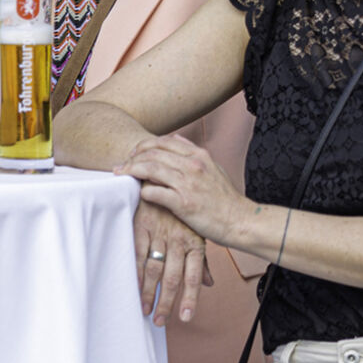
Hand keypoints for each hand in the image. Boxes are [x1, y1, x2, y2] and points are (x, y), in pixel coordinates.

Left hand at [118, 134, 248, 246]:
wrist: (241, 221)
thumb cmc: (226, 199)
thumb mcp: (214, 168)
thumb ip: (193, 154)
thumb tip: (175, 140)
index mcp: (199, 155)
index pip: (163, 142)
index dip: (144, 146)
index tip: (134, 153)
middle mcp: (192, 165)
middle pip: (152, 153)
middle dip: (132, 157)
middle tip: (122, 165)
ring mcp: (188, 184)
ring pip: (150, 169)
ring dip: (132, 171)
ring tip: (122, 175)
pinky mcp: (184, 203)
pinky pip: (155, 192)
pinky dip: (143, 191)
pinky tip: (139, 194)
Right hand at [130, 198, 211, 326]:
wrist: (160, 175)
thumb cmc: (179, 207)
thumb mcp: (196, 231)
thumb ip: (201, 259)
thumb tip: (209, 283)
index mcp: (194, 241)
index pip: (193, 276)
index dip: (190, 298)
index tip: (186, 318)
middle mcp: (177, 239)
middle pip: (172, 278)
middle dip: (165, 302)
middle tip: (159, 321)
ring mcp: (159, 233)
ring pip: (154, 269)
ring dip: (148, 292)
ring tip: (144, 310)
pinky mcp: (141, 225)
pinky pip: (138, 253)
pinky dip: (135, 272)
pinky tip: (133, 286)